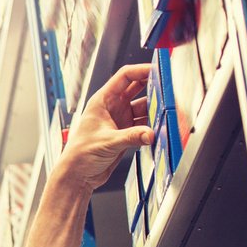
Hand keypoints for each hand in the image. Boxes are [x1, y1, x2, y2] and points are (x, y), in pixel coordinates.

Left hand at [56, 64, 155, 192]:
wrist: (78, 176)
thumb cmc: (80, 155)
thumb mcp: (107, 142)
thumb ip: (131, 137)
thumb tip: (150, 133)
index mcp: (103, 100)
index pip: (125, 76)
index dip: (141, 70)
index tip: (157, 70)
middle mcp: (113, 107)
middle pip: (138, 88)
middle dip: (153, 87)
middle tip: (168, 88)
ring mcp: (120, 120)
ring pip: (143, 107)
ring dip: (154, 110)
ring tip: (166, 112)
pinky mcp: (126, 133)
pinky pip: (144, 124)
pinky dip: (152, 125)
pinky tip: (159, 127)